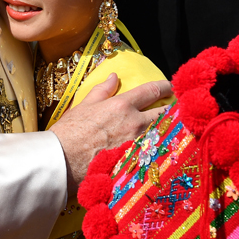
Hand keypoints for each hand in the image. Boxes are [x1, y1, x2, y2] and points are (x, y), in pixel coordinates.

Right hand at [49, 75, 171, 194]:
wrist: (63, 161)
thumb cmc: (70, 133)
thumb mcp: (84, 105)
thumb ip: (103, 90)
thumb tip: (114, 77)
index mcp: (122, 106)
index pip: (151, 91)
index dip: (164, 86)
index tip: (171, 85)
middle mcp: (134, 124)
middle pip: (164, 113)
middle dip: (171, 109)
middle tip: (175, 107)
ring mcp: (137, 144)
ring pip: (161, 132)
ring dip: (165, 128)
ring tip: (167, 127)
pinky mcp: (136, 162)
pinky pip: (153, 151)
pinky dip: (158, 146)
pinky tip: (158, 147)